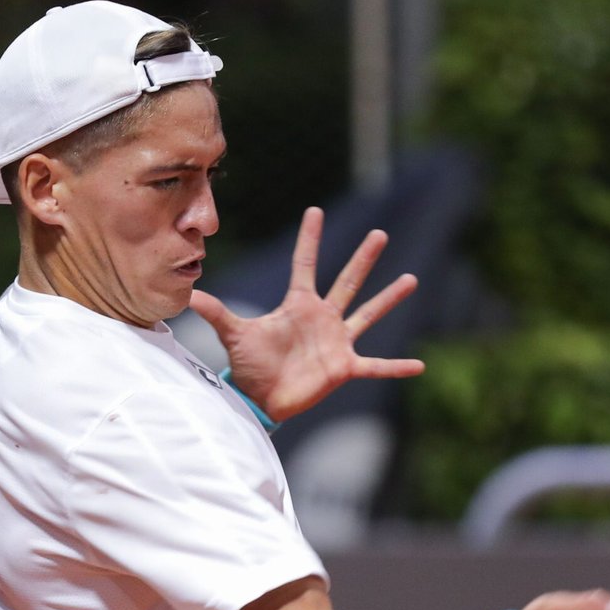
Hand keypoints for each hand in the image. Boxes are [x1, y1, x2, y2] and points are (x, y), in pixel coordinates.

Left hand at [188, 206, 423, 421]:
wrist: (260, 398)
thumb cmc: (248, 365)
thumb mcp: (234, 333)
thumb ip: (216, 312)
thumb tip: (189, 294)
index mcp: (298, 305)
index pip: (306, 264)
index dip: (310, 239)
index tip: (315, 210)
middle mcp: (322, 318)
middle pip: (347, 281)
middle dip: (363, 258)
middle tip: (380, 233)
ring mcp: (336, 342)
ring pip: (368, 314)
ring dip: (389, 298)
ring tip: (411, 279)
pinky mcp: (344, 367)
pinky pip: (376, 366)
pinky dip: (396, 367)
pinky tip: (419, 365)